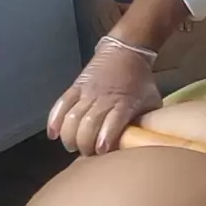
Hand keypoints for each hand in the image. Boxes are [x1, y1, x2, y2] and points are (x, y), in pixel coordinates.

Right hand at [47, 37, 161, 155]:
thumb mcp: (151, 101)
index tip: (101, 151)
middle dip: (84, 143)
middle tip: (87, 154)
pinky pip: (61, 104)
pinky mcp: (75, 87)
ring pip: (71, 117)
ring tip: (72, 146)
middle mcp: (103, 98)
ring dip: (69, 136)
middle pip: (88, 124)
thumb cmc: (141, 81)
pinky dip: (54, 120)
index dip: (105, 138)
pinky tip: (53, 134)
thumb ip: (146, 121)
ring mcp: (87, 92)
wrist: (126, 51)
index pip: (112, 122)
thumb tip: (142, 143)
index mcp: (124, 103)